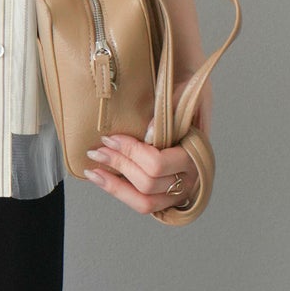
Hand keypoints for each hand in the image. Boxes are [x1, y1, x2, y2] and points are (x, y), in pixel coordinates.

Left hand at [82, 72, 210, 214]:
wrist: (189, 87)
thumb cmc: (186, 88)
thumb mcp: (184, 89)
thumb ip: (172, 106)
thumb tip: (148, 134)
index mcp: (196, 153)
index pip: (157, 164)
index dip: (129, 152)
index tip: (110, 138)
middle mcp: (190, 176)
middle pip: (148, 184)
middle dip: (118, 165)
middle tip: (97, 151)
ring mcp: (179, 189)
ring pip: (144, 202)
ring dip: (114, 186)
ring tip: (93, 170)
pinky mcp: (165, 193)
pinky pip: (141, 202)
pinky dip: (119, 192)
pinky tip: (101, 179)